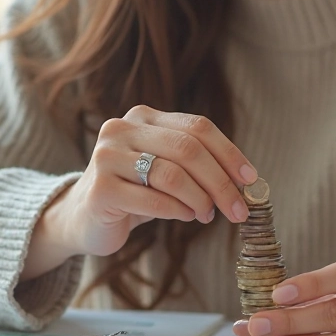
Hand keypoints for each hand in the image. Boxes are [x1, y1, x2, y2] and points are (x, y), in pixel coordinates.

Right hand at [24, 105, 256, 278]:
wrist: (84, 218)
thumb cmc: (135, 193)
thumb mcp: (167, 170)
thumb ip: (197, 165)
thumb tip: (245, 181)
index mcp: (144, 117)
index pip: (197, 127)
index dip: (229, 153)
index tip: (250, 179)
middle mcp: (122, 128)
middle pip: (188, 149)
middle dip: (220, 182)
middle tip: (238, 209)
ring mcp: (107, 156)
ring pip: (172, 175)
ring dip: (200, 199)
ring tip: (207, 215)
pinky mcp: (101, 188)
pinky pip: (154, 200)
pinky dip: (179, 211)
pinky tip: (187, 217)